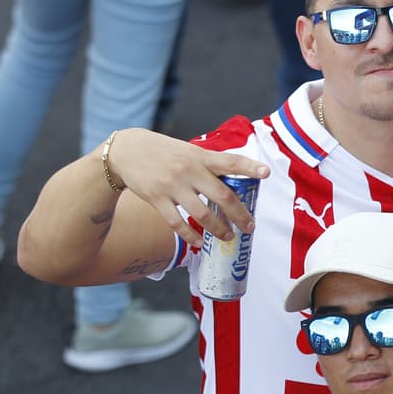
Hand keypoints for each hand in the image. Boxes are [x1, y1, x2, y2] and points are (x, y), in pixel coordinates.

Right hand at [107, 128, 269, 247]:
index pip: (229, 161)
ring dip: (218, 229)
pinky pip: (177, 223)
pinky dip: (190, 236)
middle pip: (221, 195)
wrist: (125, 151)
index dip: (249, 167)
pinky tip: (198, 242)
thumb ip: (209, 164)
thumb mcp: (188, 150)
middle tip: (249, 227)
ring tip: (228, 237)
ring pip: (201, 214)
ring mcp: (172, 185)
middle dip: (239, 214)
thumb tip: (236, 179)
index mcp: (199, 156)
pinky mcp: (156, 199)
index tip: (266, 173)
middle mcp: (188, 170)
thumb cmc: (164, 152)